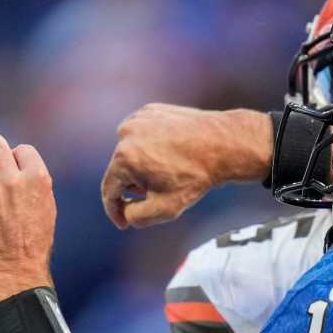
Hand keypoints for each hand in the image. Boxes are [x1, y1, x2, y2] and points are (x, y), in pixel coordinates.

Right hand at [101, 104, 273, 229]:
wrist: (223, 144)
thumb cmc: (195, 176)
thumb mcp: (165, 208)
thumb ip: (136, 217)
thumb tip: (124, 212)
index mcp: (123, 158)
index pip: (108, 190)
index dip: (114, 211)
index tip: (123, 223)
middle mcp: (125, 133)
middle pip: (120, 170)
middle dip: (134, 187)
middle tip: (158, 194)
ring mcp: (138, 118)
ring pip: (130, 152)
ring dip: (141, 166)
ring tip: (168, 172)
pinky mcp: (151, 110)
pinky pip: (142, 135)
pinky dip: (150, 147)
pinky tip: (172, 154)